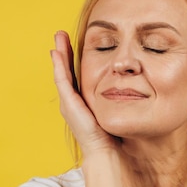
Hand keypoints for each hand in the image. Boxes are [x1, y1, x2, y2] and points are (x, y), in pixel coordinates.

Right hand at [51, 31, 120, 155]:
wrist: (104, 152)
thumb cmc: (111, 135)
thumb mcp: (112, 111)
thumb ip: (115, 99)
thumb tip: (129, 88)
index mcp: (81, 102)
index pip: (75, 76)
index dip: (72, 60)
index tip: (72, 43)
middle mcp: (72, 101)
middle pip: (65, 71)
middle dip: (63, 52)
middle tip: (60, 34)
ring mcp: (68, 103)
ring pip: (61, 73)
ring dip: (59, 54)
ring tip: (58, 37)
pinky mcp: (69, 105)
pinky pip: (63, 81)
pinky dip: (59, 66)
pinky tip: (57, 53)